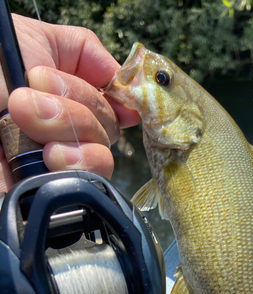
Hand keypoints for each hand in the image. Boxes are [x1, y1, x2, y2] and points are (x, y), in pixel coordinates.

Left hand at [0, 14, 139, 191]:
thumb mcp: (28, 40)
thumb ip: (81, 52)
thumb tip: (120, 79)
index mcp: (67, 94)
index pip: (114, 101)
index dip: (117, 95)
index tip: (108, 87)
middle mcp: (67, 128)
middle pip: (108, 127)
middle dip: (73, 104)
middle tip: (27, 96)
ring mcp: (59, 161)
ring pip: (102, 155)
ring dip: (69, 130)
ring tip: (26, 120)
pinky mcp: (49, 188)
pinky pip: (87, 184)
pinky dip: (73, 166)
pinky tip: (46, 156)